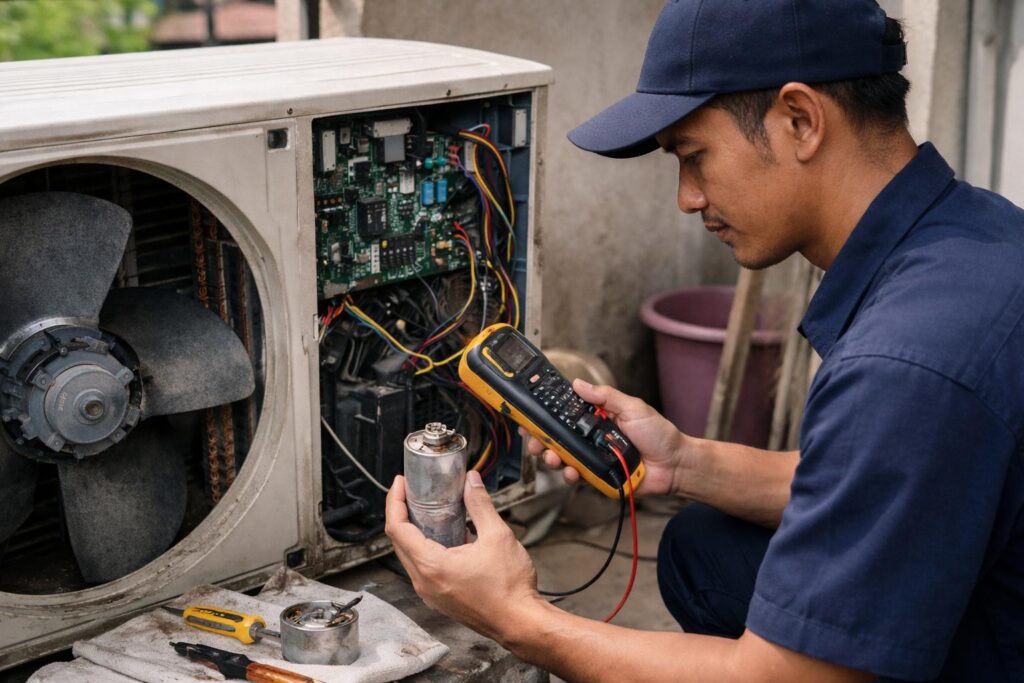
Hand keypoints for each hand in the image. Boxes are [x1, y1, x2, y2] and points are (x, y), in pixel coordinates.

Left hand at [385, 470, 541, 640]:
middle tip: (412, 493)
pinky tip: (446, 537)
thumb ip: (480, 505)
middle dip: (402, 513)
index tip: (400, 483)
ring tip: (427, 511)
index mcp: (431, 566)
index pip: (397, 528)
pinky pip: (423, 569)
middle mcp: (424, 583)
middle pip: (399, 542)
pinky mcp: (441, 599)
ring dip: (414, 532)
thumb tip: (471, 482)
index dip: (395, 501)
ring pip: (410, 556)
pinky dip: (426, 549)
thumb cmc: (510, 589)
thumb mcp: (497, 536)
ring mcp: (431, 594)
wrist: (521, 623)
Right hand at [523, 378, 685, 496]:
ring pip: (563, 458)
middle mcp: (592, 438)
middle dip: (541, 439)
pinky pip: (577, 476)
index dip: (548, 415)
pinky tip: (570, 472)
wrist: (674, 465)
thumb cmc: (659, 434)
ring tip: (551, 457)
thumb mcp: (633, 408)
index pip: (567, 414)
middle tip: (533, 440)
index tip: (531, 414)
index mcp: (598, 418)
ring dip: (551, 457)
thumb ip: (605, 396)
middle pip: (558, 437)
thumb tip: (579, 384)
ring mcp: (593, 458)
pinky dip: (569, 474)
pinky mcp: (598, 477)